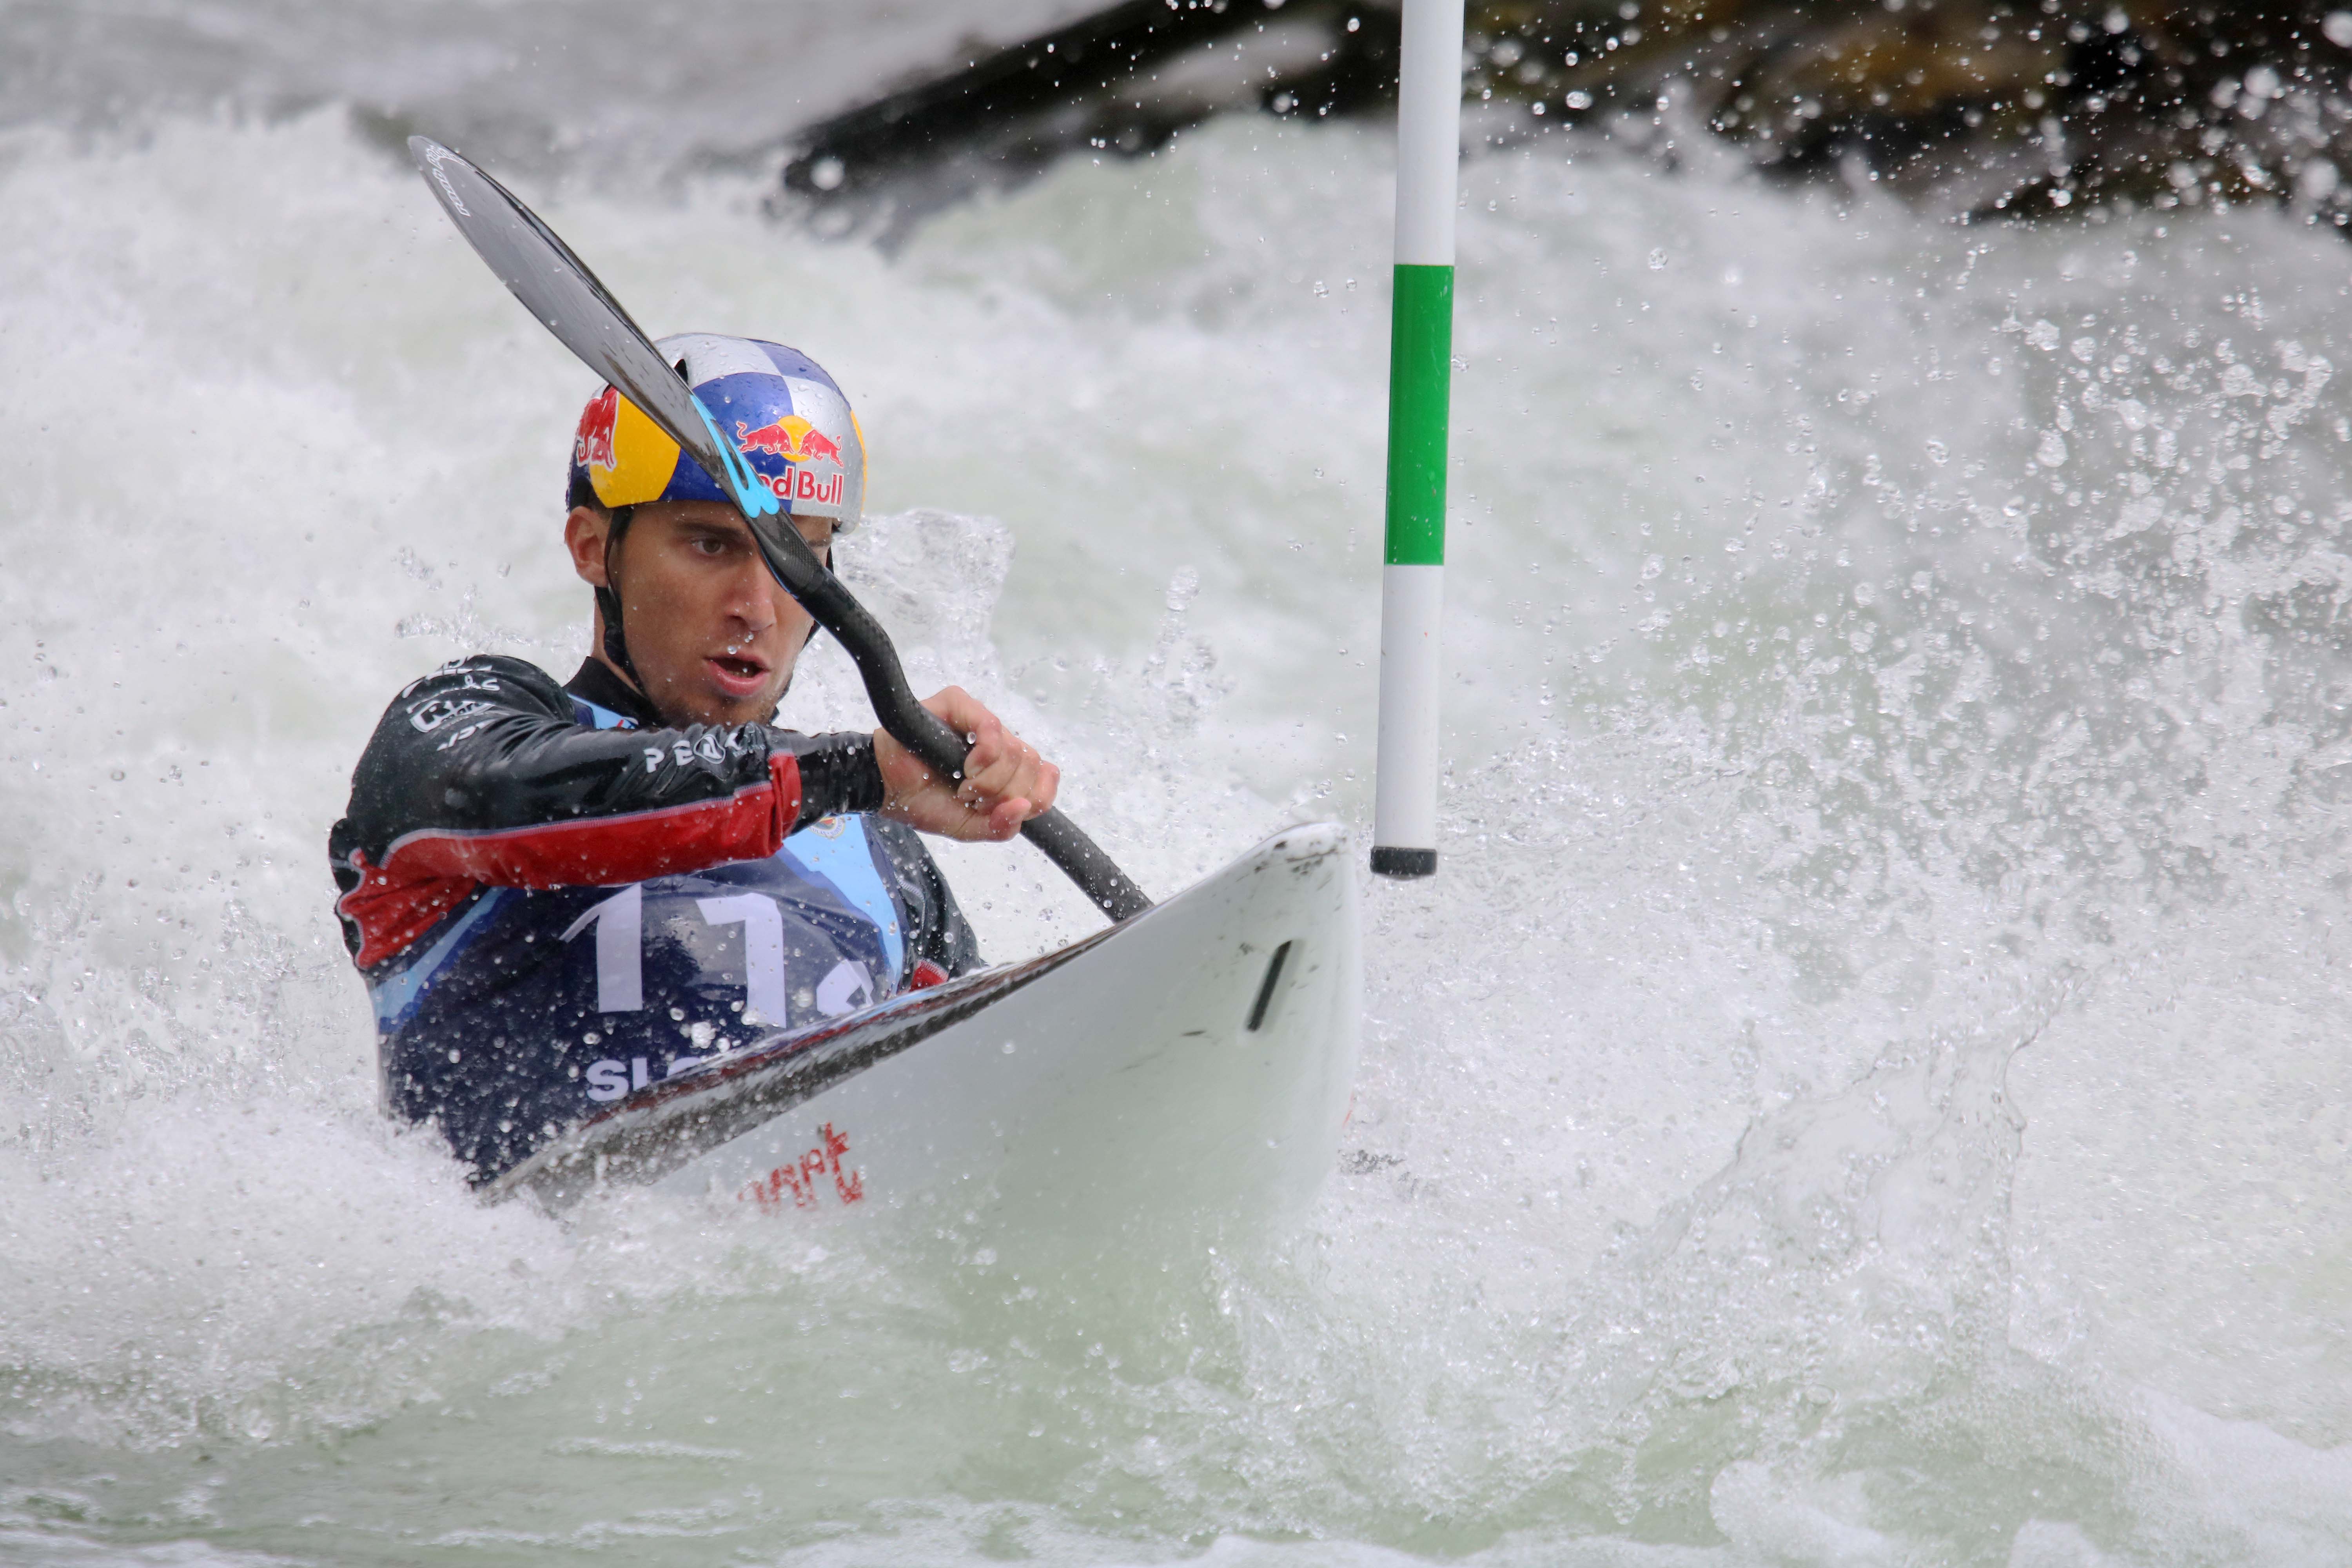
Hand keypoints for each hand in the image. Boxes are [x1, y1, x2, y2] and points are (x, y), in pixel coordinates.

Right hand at [874, 686, 1058, 841]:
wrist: (885, 789)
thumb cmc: (923, 802)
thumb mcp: (968, 827)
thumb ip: (1000, 826)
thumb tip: (1024, 808)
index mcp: (1006, 767)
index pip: (1046, 778)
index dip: (1033, 799)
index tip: (999, 808)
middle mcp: (999, 741)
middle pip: (1032, 765)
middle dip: (1003, 794)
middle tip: (972, 799)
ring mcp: (981, 721)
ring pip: (1015, 750)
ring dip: (989, 781)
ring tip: (962, 786)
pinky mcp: (960, 703)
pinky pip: (992, 727)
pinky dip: (983, 757)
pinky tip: (963, 768)